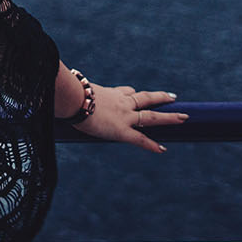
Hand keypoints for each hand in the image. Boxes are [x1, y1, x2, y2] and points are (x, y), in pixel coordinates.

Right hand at [70, 86, 185, 152]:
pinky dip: (151, 145)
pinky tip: (162, 149)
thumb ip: (73, 97)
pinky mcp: (121, 131)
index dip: (133, 93)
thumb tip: (58, 96)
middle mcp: (121, 102)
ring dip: (168, 117)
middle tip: (173, 97)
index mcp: (109, 93)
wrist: (72, 99)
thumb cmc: (67, 95)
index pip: (126, 92)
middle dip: (160, 97)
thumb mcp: (73, 92)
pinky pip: (140, 139)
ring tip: (184, 117)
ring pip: (151, 116)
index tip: (137, 93)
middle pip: (145, 98)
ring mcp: (124, 116)